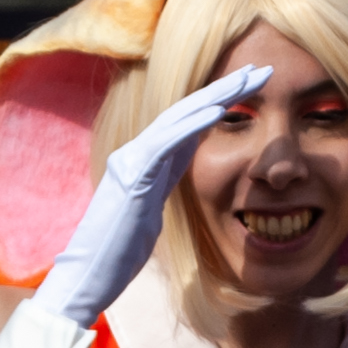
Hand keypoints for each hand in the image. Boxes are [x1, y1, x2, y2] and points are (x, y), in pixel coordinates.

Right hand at [34, 68, 267, 330]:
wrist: (86, 277)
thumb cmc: (116, 253)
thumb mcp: (150, 213)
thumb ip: (162, 186)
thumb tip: (177, 173)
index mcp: (147, 163)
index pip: (188, 124)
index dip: (220, 102)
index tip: (252, 88)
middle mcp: (136, 154)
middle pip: (186, 112)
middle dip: (225, 89)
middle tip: (261, 71)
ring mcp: (130, 163)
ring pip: (176, 118)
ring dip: (215, 96)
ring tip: (246, 80)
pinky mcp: (130, 178)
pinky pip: (164, 143)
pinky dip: (191, 124)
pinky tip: (218, 110)